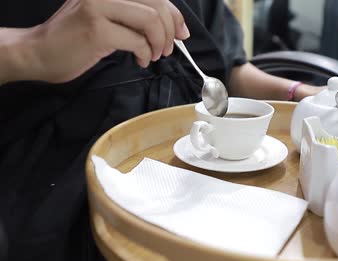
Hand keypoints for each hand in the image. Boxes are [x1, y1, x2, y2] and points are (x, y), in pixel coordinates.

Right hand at [1, 0, 188, 82]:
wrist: (38, 52)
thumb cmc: (75, 38)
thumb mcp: (106, 17)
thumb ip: (135, 16)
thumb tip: (175, 28)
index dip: (174, 14)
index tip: (181, 33)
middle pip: (157, 5)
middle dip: (170, 31)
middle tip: (166, 49)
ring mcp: (99, 7)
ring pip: (150, 21)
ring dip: (159, 43)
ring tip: (153, 56)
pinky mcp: (97, 30)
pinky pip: (137, 41)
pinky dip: (145, 54)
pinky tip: (141, 61)